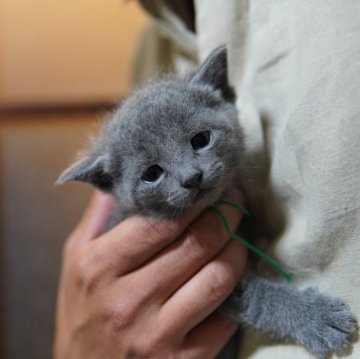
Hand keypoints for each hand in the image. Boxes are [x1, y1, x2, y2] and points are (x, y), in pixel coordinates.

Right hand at [53, 190, 246, 358]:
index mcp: (100, 267)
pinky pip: (225, 320)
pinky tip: (231, 278)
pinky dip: (236, 293)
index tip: (212, 187)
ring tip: (238, 236)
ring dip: (238, 251)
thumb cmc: (80, 312)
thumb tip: (120, 177)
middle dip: (226, 216)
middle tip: (235, 202)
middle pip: (196, 244)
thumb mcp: (74, 259)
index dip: (196, 201)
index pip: (161, 223)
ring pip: (217, 279)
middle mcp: (128, 300)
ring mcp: (156, 334)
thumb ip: (97, 215)